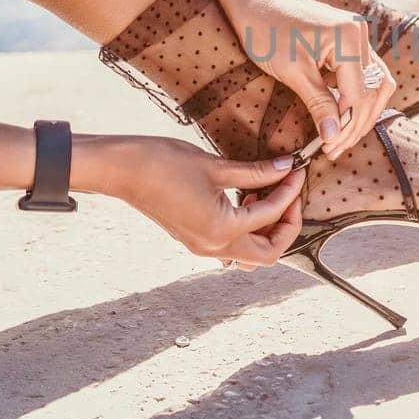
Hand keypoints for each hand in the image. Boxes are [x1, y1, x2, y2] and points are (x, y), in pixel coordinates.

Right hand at [96, 136, 305, 266]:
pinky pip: (232, 246)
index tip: (296, 171)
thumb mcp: (216, 166)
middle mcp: (214, 247)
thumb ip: (256, 173)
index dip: (289, 192)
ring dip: (267, 231)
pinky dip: (247, 229)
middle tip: (289, 195)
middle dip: (286, 225)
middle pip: (268, 254)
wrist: (122, 171)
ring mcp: (203, 247)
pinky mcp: (195, 240)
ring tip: (265, 196)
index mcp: (222, 230)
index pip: (270, 215)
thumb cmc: (164, 163)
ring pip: (251, 255)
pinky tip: (244, 200)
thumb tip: (287, 169)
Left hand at [220, 0, 395, 158]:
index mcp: (349, 39)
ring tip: (340, 135)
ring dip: (361, 112)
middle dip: (357, 123)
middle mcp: (360, 34)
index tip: (329, 148)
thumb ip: (318, 103)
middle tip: (335, 147)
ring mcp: (356, 35)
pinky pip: (363, 73)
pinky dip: (356, 96)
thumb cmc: (265, 29)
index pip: (360, 95)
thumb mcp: (292, 71)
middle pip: (374, 91)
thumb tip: (334, 135)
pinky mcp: (347, 39)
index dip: (347, 126)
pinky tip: (341, 114)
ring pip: (375, 84)